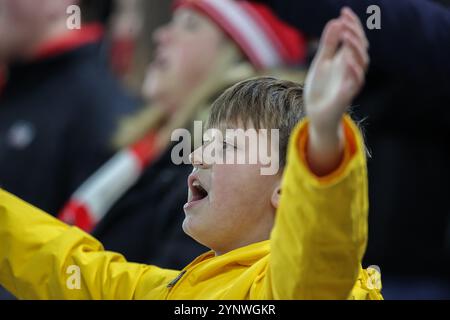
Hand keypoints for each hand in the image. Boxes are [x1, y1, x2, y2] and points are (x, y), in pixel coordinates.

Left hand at [303, 8, 368, 175]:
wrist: (316, 112)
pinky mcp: (348, 94)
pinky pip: (356, 81)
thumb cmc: (320, 87)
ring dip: (355, 47)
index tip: (344, 11)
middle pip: (360, 46)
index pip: (353, 37)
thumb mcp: (322, 61)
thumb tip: (335, 21)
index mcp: (346, 58)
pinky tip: (347, 60)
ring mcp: (351, 80)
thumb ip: (328, 43)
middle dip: (355, 32)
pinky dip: (353, 70)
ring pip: (362, 62)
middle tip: (345, 21)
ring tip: (346, 35)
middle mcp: (351, 68)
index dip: (351, 24)